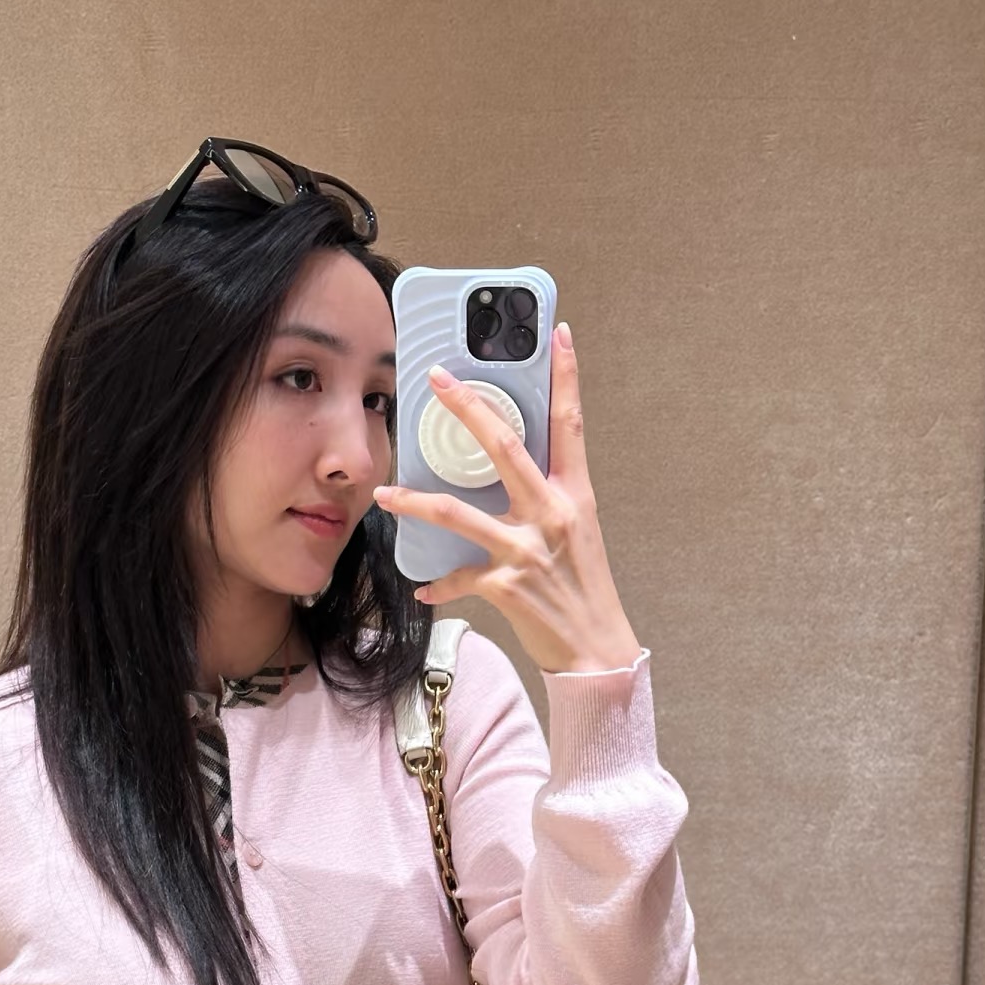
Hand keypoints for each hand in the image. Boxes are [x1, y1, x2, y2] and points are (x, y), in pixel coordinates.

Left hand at [372, 325, 641, 673]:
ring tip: (386, 494)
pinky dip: (439, 584)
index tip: (558, 333)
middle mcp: (553, 514)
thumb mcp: (576, 533)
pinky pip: (459, 578)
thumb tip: (511, 473)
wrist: (597, 651)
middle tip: (437, 380)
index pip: (571, 424)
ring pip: (459, 514)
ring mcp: (528, 549)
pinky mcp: (507, 585)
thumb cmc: (583, 590)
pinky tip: (423, 587)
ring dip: (416, 502)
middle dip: (468, 409)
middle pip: (505, 447)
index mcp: (574, 495)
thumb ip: (545, 499)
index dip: (565, 376)